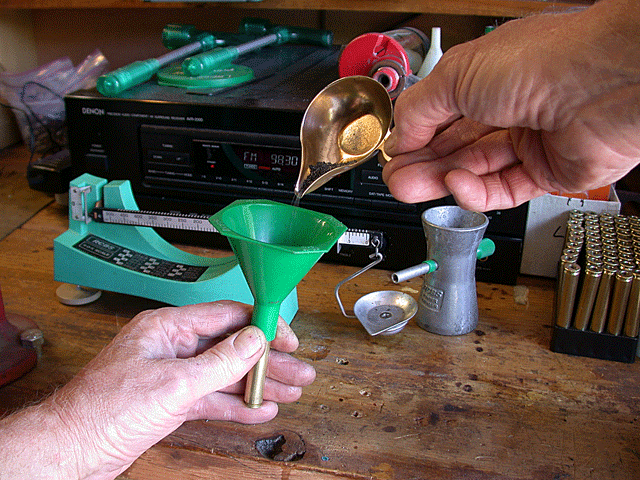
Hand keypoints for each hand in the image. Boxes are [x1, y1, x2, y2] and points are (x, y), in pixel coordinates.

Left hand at [0, 301, 314, 479]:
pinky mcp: (170, 402)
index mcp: (167, 328)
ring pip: (225, 375)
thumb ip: (219, 362)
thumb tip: (255, 340)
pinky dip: (236, 405)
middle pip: (231, 348)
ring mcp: (172, 375)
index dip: (261, 327)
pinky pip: (212, 398)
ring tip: (290, 392)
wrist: (70, 451)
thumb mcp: (173, 383)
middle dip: (267, 362)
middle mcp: (172, 347)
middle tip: (299, 372)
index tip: (287, 339)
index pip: (226, 317)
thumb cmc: (102, 411)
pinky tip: (260, 411)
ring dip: (258, 385)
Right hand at [382, 0, 639, 210]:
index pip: (442, 112)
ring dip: (440, 180)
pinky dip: (475, 191)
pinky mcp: (548, 172)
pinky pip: (503, 189)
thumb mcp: (458, 76)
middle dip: (421, 163)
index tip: (392, 151)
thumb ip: (421, 109)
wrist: (606, 82)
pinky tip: (456, 185)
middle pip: (456, 145)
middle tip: (395, 178)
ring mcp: (531, 140)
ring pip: (475, 169)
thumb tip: (398, 135)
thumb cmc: (544, 60)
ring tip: (409, 188)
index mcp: (490, 75)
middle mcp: (512, 106)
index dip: (414, 134)